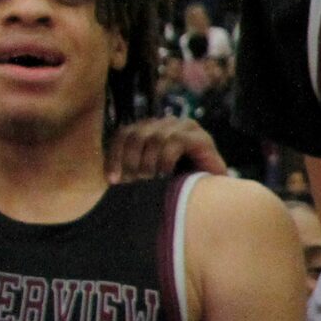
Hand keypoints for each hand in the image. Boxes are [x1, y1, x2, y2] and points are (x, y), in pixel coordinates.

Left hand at [111, 117, 227, 182]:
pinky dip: (166, 160)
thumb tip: (109, 178)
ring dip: (149, 162)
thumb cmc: (176, 188)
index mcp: (151, 129)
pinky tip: (166, 175)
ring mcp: (185, 127)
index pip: (124, 134)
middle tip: (134, 182)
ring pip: (155, 138)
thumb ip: (131, 168)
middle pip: (136, 134)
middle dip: (131, 161)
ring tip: (150, 181)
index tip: (113, 181)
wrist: (211, 197)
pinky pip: (175, 141)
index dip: (115, 156)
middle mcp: (167, 123)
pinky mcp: (201, 136)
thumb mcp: (146, 177)